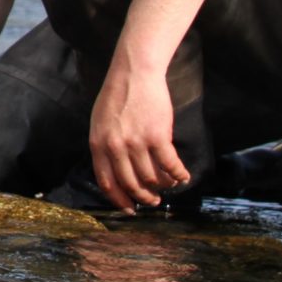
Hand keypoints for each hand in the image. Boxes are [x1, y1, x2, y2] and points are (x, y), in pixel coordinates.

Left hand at [88, 62, 190, 211]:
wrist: (134, 73)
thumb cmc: (117, 96)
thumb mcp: (99, 122)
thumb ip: (104, 146)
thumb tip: (113, 171)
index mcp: (98, 144)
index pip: (106, 182)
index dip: (119, 199)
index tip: (130, 208)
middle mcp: (115, 147)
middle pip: (131, 184)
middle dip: (144, 198)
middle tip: (153, 201)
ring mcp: (136, 143)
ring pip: (151, 178)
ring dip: (163, 186)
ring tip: (169, 185)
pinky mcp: (157, 136)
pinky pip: (170, 165)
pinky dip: (178, 175)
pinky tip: (183, 176)